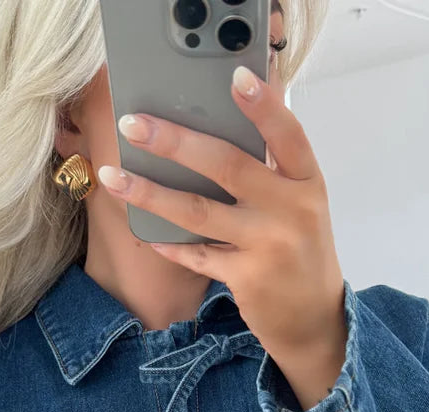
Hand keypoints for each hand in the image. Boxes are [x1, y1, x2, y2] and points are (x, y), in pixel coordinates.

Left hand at [97, 64, 347, 369]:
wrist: (314, 319)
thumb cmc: (301, 250)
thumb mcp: (301, 205)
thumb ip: (272, 170)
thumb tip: (221, 124)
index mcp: (307, 183)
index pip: (288, 134)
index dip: (263, 105)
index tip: (236, 76)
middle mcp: (291, 211)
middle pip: (228, 166)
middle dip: (175, 142)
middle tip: (133, 124)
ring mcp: (267, 246)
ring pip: (198, 212)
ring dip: (150, 192)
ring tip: (114, 176)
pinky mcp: (246, 278)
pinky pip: (196, 255)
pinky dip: (169, 244)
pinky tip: (145, 232)